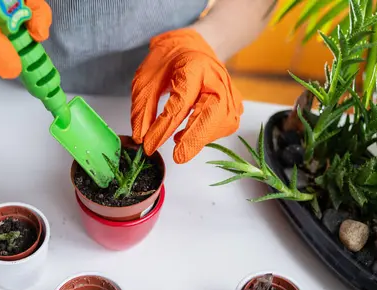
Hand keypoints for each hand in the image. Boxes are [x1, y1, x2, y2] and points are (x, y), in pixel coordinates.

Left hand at [131, 28, 243, 163]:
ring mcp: (231, 91)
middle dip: (196, 138)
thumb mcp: (146, 78)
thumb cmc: (170, 60)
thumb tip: (141, 137)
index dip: (164, 127)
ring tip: (179, 142)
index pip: (181, 102)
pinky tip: (188, 134)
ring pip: (223, 122)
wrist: (194, 47)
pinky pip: (224, 125)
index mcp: (195, 66)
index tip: (150, 145)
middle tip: (178, 156)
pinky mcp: (235, 104)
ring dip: (201, 138)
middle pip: (213, 113)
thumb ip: (143, 108)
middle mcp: (218, 78)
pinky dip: (207, 135)